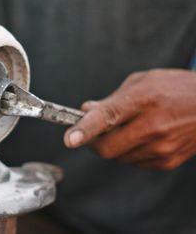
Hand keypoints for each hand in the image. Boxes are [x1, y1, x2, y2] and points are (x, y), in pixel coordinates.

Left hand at [64, 69, 195, 169]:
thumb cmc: (176, 88)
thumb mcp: (142, 82)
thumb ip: (111, 99)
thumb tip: (85, 110)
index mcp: (143, 99)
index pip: (107, 117)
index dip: (85, 129)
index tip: (69, 140)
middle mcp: (152, 126)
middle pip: (106, 148)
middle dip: (93, 141)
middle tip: (96, 131)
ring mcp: (161, 147)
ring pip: (117, 157)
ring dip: (113, 146)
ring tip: (130, 128)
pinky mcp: (167, 161)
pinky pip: (133, 162)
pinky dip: (129, 152)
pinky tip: (143, 137)